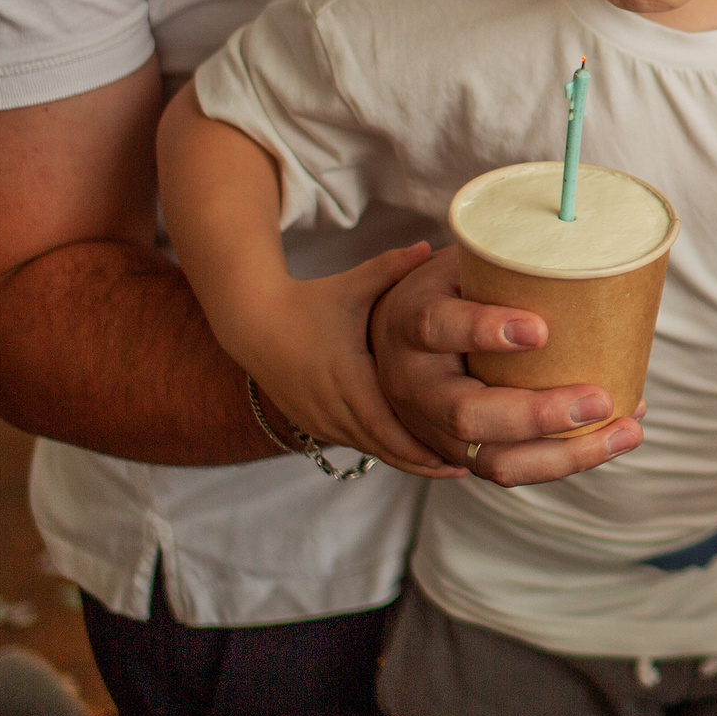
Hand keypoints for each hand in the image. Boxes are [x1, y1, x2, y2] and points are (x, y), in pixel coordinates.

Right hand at [240, 241, 448, 476]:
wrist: (252, 322)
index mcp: (346, 377)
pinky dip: (382, 449)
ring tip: (447, 468)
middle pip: (381, 446)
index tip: (454, 459)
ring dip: (403, 459)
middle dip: (421, 461)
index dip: (418, 447)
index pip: (385, 426)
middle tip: (464, 470)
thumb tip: (428, 245)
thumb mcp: (352, 285)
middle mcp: (331, 405)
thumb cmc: (309, 301)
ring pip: (367, 447)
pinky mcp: (313, 420)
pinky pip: (353, 441)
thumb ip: (391, 267)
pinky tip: (413, 454)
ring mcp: (319, 417)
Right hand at [370, 246, 642, 486]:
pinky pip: (510, 468)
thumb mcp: (467, 266)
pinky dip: (565, 461)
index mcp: (412, 320)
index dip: (484, 329)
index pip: (437, 326)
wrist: (398, 336)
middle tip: (599, 400)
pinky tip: (612, 440)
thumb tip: (605, 269)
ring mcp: (432, 427)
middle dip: (536, 414)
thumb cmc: (455, 290)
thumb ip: (515, 267)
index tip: (539, 329)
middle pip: (464, 413)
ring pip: (492, 458)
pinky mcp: (458, 453)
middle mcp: (413, 382)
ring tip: (627, 431)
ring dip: (565, 454)